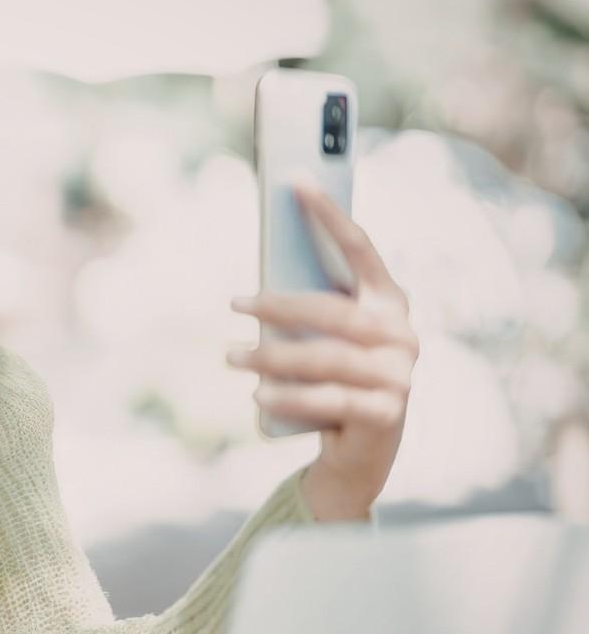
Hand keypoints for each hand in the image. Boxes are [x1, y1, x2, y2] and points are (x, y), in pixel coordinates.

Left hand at [227, 181, 418, 521]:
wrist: (361, 449)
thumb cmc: (333, 378)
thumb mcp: (323, 338)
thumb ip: (308, 308)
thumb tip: (258, 284)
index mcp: (391, 301)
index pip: (361, 250)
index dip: (330, 215)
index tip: (297, 183)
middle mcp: (403, 335)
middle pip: (333, 310)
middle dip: (278, 304)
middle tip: (234, 302)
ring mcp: (400, 376)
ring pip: (325, 358)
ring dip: (271, 357)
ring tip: (230, 356)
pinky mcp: (387, 414)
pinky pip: (328, 400)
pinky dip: (287, 397)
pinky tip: (257, 395)